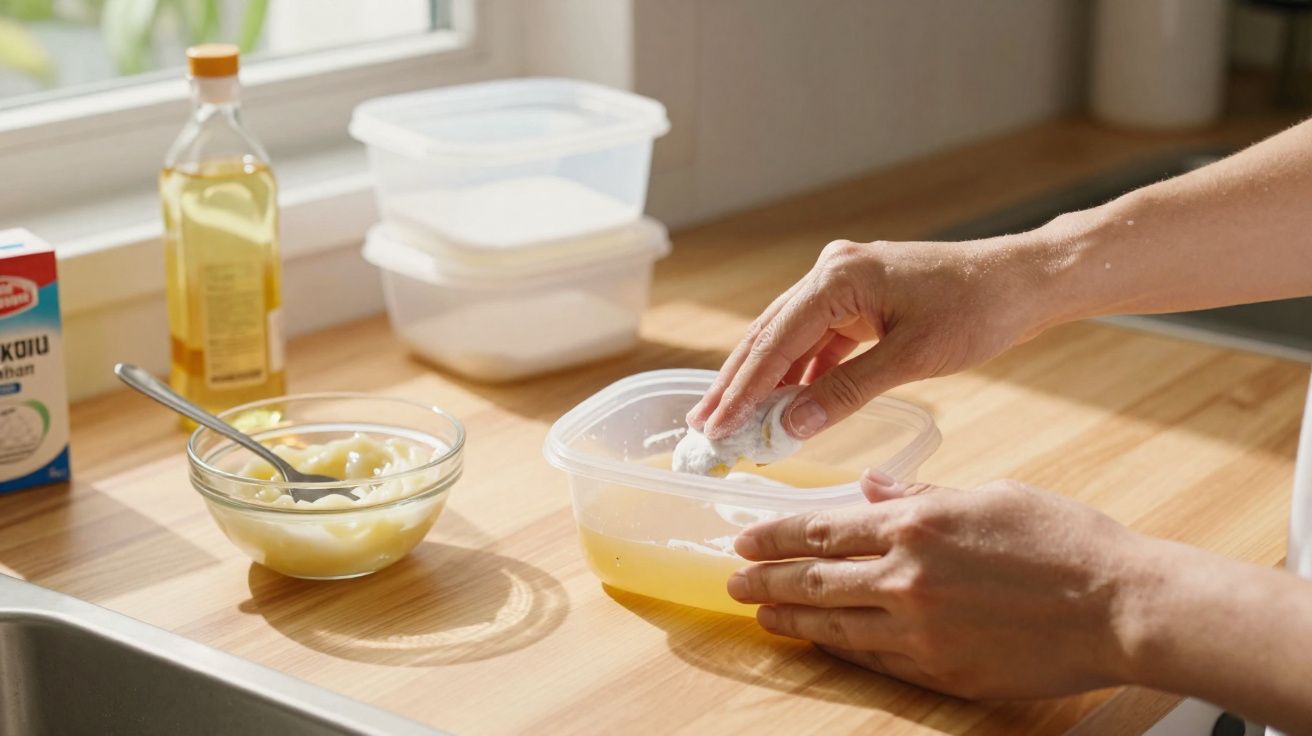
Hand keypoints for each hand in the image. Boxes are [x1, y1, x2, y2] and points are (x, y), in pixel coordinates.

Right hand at [687, 236, 1052, 439]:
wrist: (1024, 281)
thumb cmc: (979, 310)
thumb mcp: (912, 358)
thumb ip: (847, 392)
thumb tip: (792, 426)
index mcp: (839, 278)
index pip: (776, 341)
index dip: (743, 389)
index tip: (716, 427)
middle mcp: (831, 272)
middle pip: (768, 336)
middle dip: (736, 385)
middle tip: (703, 428)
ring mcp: (843, 283)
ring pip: (787, 339)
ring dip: (762, 381)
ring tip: (730, 421)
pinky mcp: (858, 299)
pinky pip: (815, 340)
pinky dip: (797, 374)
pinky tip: (782, 406)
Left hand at [727, 473, 1146, 698]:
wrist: (1120, 605)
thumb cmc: (1063, 540)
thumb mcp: (988, 495)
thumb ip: (918, 494)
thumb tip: (868, 487)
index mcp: (914, 523)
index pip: (821, 528)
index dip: (775, 535)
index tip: (744, 538)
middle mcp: (905, 576)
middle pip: (814, 580)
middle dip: (766, 580)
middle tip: (734, 580)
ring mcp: (920, 629)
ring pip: (834, 625)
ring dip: (791, 620)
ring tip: (762, 615)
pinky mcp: (941, 670)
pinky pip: (873, 659)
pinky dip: (840, 649)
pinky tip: (821, 644)